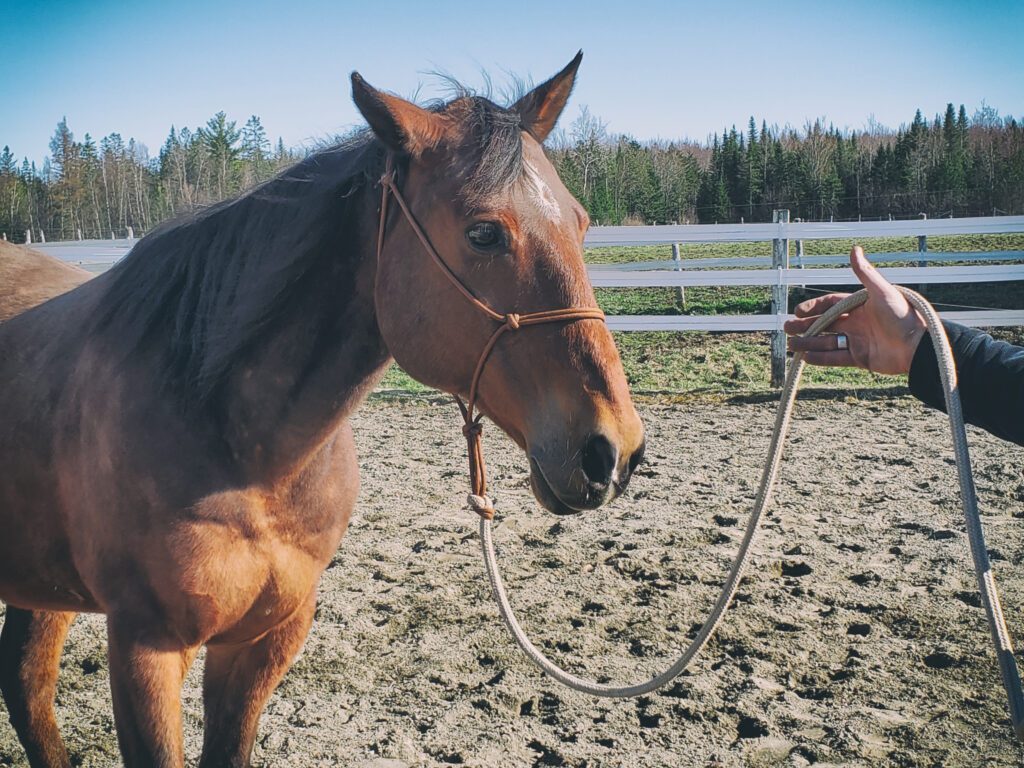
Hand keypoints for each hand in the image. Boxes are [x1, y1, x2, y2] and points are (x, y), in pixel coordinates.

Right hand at [784, 246, 926, 374]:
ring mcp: (857, 341)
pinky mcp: (860, 358)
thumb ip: (865, 273)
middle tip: (787, 328)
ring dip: (809, 343)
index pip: (831, 305)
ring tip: (791, 345)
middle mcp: (857, 323)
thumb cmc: (904, 315)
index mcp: (860, 306)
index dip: (814, 307)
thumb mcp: (882, 291)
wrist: (918, 346)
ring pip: (827, 342)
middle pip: (825, 324)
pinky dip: (820, 358)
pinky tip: (805, 358)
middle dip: (805, 326)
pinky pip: (836, 358)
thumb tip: (854, 248)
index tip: (798, 311)